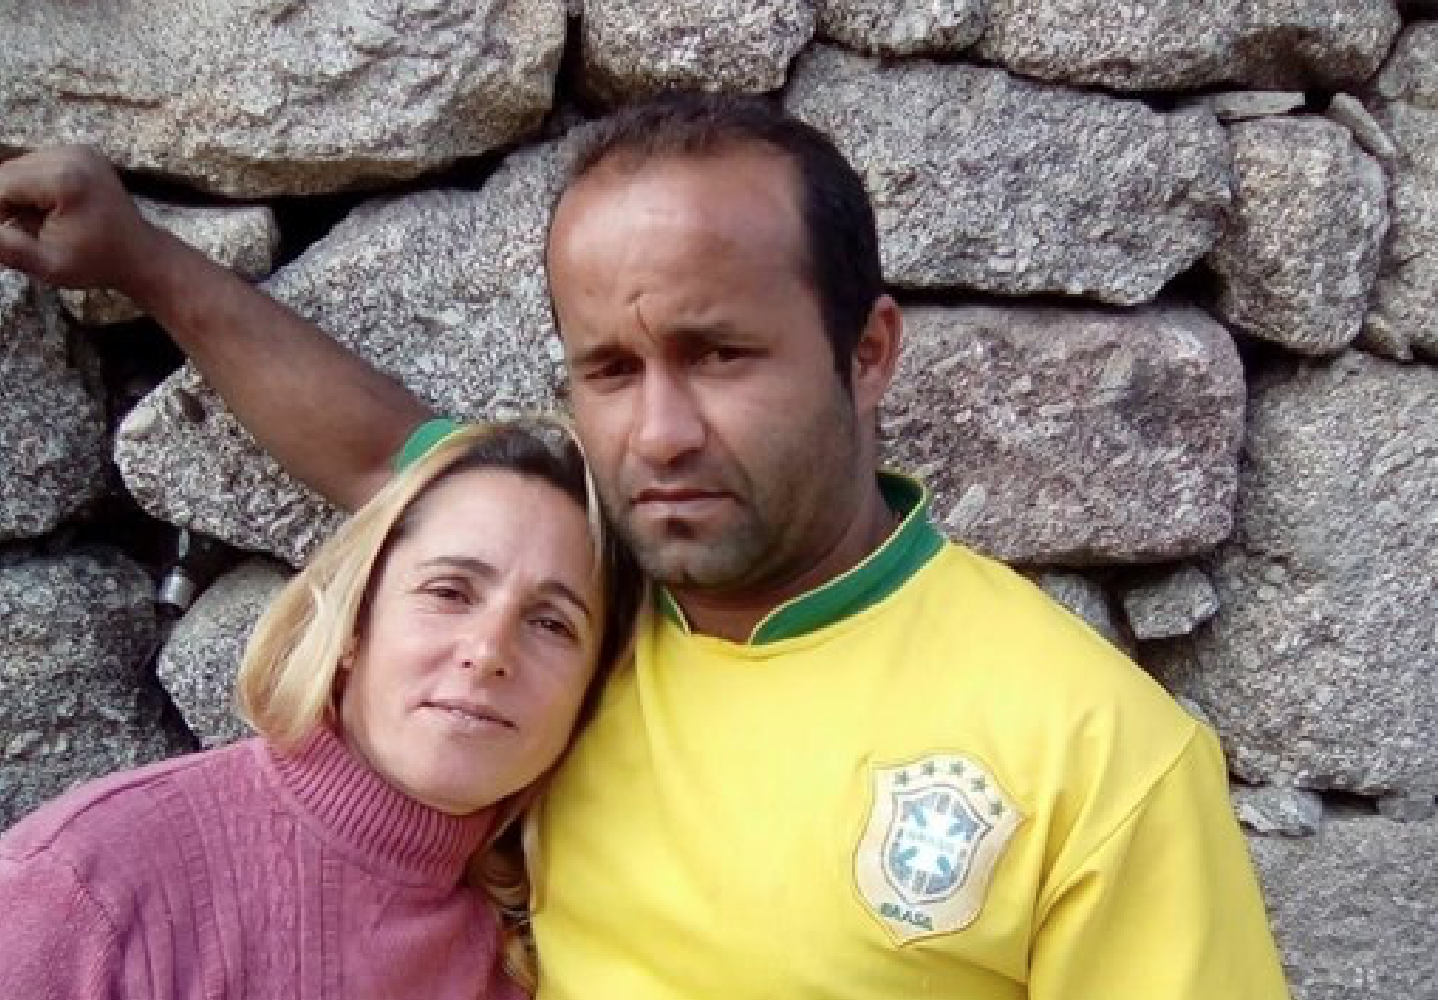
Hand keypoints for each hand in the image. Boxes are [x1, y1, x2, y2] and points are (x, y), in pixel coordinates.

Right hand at [0, 146, 168, 297]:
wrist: (141, 255)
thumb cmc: (97, 264)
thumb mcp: (48, 265)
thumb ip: (7, 248)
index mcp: (65, 179)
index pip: (2, 185)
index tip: (7, 235)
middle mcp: (72, 155)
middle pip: (8, 172)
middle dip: (3, 202)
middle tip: (17, 231)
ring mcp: (78, 151)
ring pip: (19, 167)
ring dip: (14, 194)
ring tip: (32, 224)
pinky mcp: (81, 153)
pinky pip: (38, 165)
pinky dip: (31, 187)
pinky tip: (45, 212)